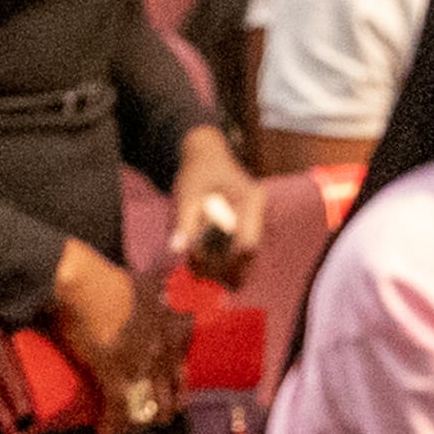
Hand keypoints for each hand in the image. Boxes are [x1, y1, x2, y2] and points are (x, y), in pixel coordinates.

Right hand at [49, 239, 190, 433]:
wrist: (81, 283)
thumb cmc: (107, 279)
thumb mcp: (144, 282)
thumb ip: (157, 285)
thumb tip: (163, 274)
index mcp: (175, 325)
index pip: (184, 367)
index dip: (177, 388)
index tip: (168, 396)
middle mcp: (165, 348)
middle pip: (172, 395)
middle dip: (160, 412)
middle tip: (145, 418)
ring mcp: (142, 364)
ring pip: (149, 408)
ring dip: (137, 423)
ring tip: (124, 427)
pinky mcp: (115, 375)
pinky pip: (120, 411)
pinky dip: (113, 425)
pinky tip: (105, 430)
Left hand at [166, 130, 262, 286]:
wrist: (204, 155)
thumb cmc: (197, 172)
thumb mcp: (187, 196)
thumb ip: (184, 223)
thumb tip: (177, 250)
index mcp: (250, 202)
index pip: (248, 244)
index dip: (228, 265)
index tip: (202, 271)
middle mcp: (256, 212)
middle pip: (249, 255)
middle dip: (226, 272)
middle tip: (197, 277)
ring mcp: (252, 219)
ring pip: (243, 256)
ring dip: (222, 268)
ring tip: (194, 269)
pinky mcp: (242, 224)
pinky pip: (234, 250)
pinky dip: (218, 260)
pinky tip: (197, 261)